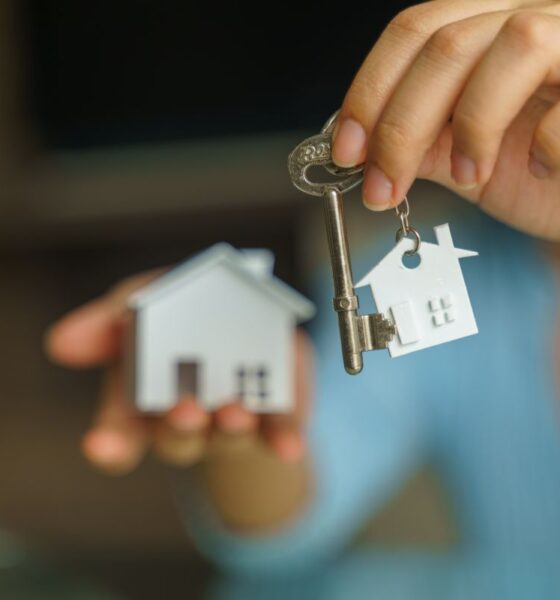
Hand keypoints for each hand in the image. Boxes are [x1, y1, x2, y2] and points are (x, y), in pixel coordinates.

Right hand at [45, 271, 311, 475]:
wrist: (240, 318)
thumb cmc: (182, 310)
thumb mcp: (143, 300)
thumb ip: (109, 320)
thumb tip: (61, 343)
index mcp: (146, 398)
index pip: (120, 434)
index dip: (111, 443)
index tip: (100, 446)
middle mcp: (187, 418)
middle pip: (177, 439)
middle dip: (180, 427)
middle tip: (183, 409)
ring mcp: (234, 421)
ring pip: (229, 437)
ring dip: (231, 427)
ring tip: (234, 412)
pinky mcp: (278, 414)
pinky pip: (282, 432)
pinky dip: (285, 437)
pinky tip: (290, 446)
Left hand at [332, 0, 559, 239]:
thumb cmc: (539, 175)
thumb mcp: (465, 160)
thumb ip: (421, 144)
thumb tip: (362, 151)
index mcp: (488, 32)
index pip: (416, 31)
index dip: (370, 90)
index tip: (346, 150)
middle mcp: (534, 19)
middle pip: (448, 43)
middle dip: (401, 126)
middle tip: (382, 187)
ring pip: (514, 43)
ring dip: (472, 125)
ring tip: (469, 176)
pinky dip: (544, 143)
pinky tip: (540, 168)